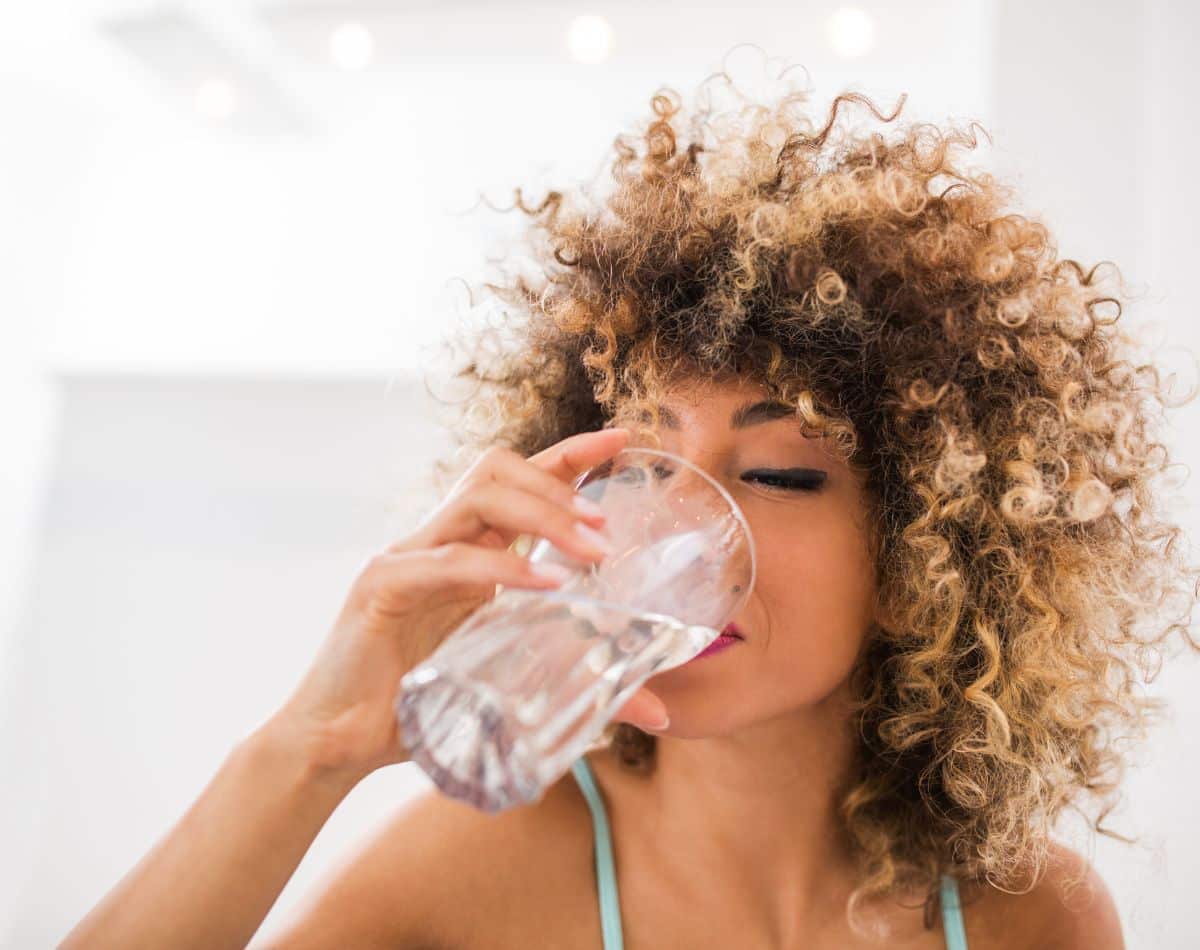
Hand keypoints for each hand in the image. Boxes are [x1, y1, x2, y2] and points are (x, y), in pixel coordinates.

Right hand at [268, 426, 669, 782]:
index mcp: (466, 549)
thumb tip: (657, 708)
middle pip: (498, 470)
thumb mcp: (511, 683)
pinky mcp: (381, 587)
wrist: (339, 744)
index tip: (625, 440)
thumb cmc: (422, 708)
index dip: (571, 454)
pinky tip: (545, 587)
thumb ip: (579, 683)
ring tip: (591, 549)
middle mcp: (436, 540)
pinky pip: (449, 562)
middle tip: (609, 525)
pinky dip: (500, 568)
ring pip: (476, 497)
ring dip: (542, 514)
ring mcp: (406, 556)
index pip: (519, 480)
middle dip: (560, 483)